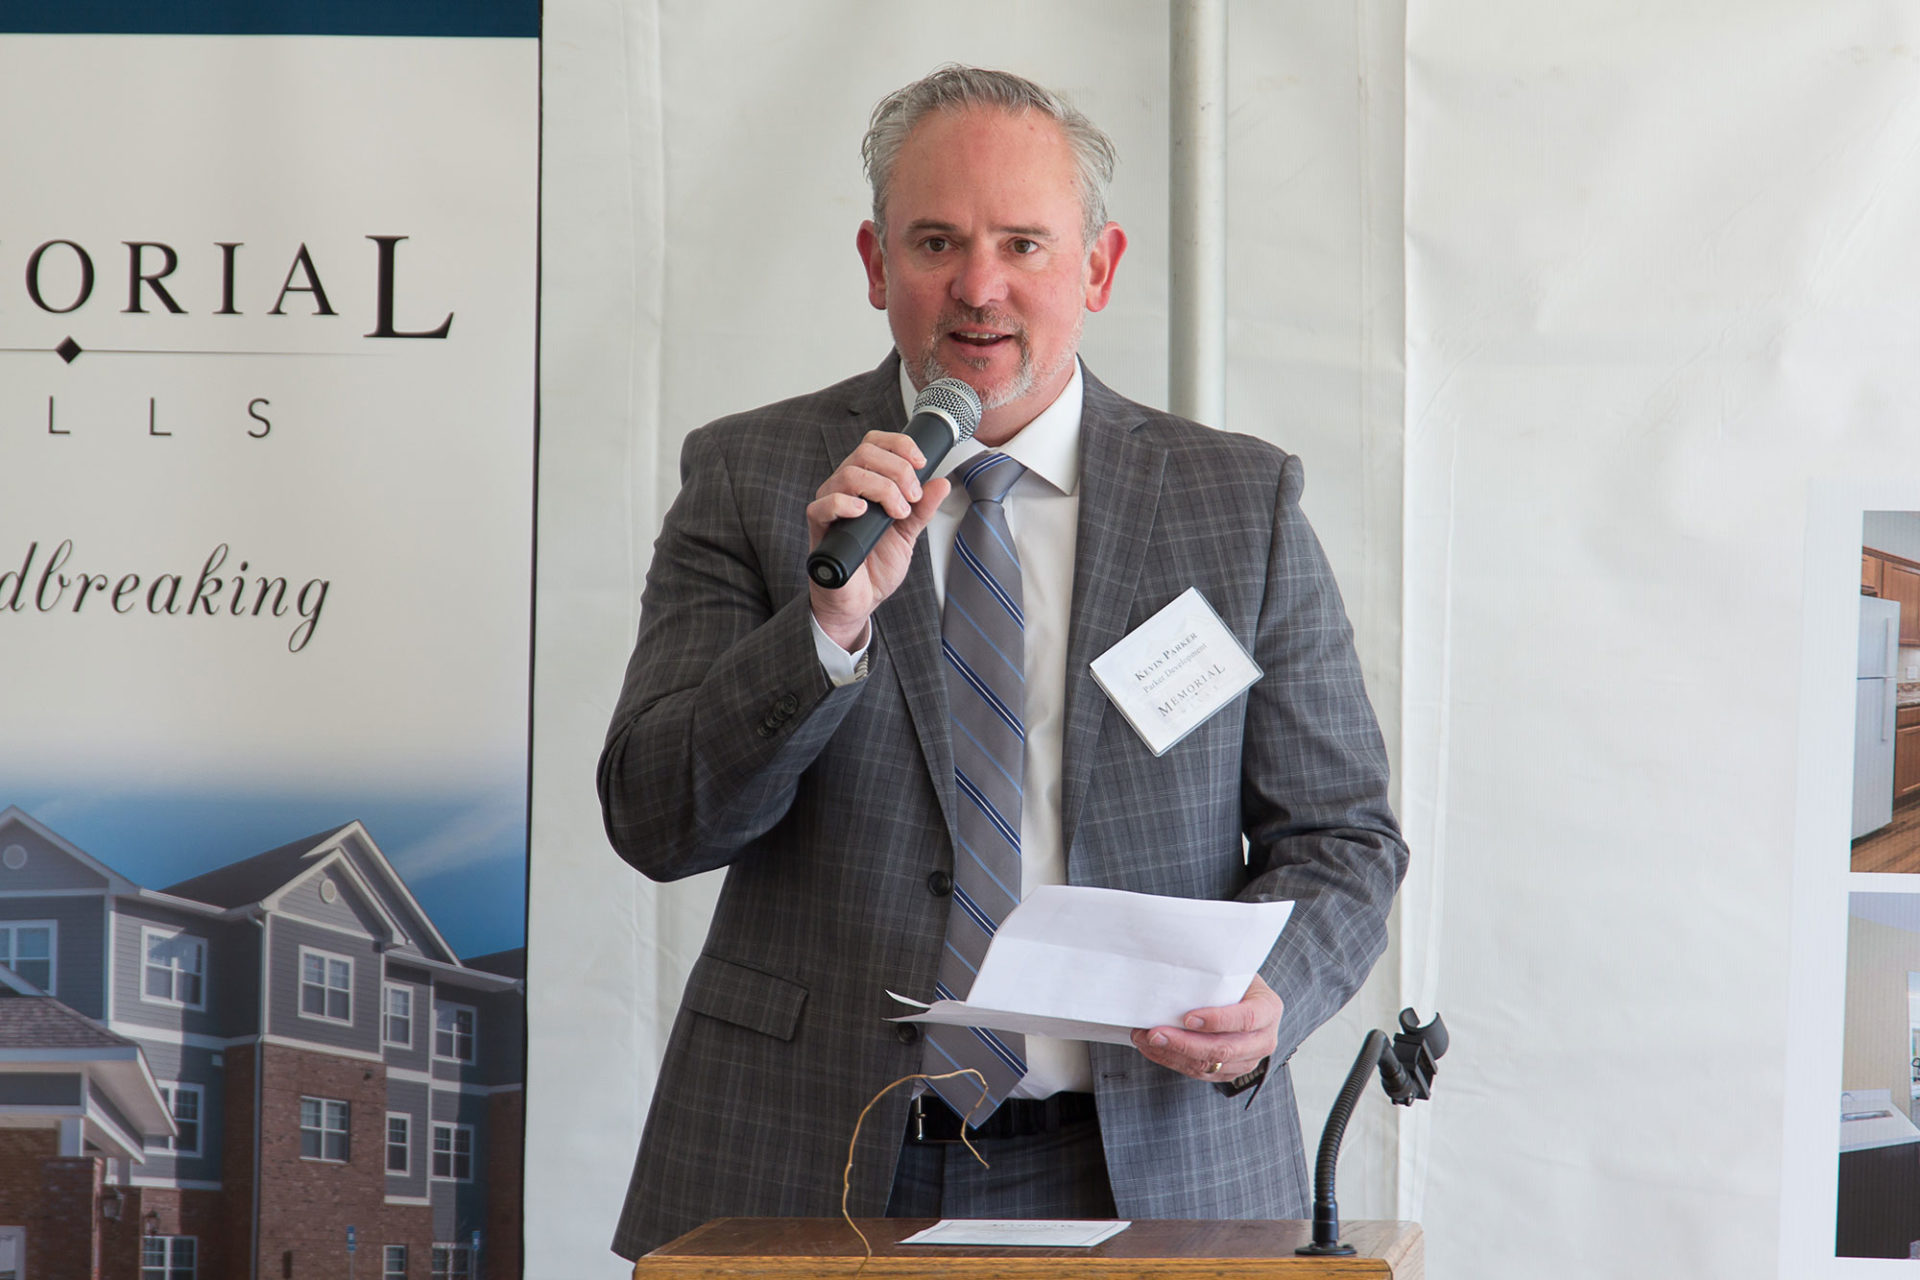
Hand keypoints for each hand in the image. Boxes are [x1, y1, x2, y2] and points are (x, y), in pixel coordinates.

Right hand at [806, 430, 949, 648]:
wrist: (861, 600)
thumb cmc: (876, 565)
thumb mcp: (907, 533)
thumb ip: (922, 509)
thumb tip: (942, 483)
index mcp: (865, 483)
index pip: (875, 444)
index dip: (898, 445)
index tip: (921, 463)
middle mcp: (845, 488)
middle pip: (864, 453)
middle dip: (897, 470)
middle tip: (912, 496)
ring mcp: (830, 506)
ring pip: (848, 474)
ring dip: (882, 488)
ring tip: (897, 513)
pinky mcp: (819, 528)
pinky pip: (822, 504)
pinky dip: (844, 503)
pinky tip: (863, 512)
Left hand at [1130, 976, 1282, 1082]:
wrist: (1247, 1000)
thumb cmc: (1237, 982)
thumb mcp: (1235, 971)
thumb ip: (1216, 973)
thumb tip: (1177, 963)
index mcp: (1268, 1009)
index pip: (1245, 1019)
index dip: (1217, 1021)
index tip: (1187, 1017)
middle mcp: (1263, 1039)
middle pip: (1225, 1049)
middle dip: (1185, 1043)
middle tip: (1155, 1033)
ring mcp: (1248, 1060)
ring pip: (1209, 1066)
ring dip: (1173, 1054)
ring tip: (1145, 1039)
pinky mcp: (1230, 1072)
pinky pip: (1199, 1073)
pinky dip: (1173, 1061)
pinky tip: (1154, 1049)